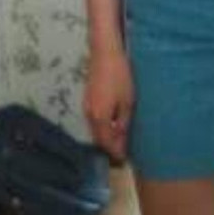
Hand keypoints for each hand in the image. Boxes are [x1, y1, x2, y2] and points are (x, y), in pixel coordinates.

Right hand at [84, 46, 133, 163]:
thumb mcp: (127, 102)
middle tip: (122, 154)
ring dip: (106, 137)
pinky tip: (113, 125)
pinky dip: (103, 127)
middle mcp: (90, 115)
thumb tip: (121, 140)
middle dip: (109, 147)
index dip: (115, 153)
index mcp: (100, 118)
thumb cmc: (120, 76)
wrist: (105, 53)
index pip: (106, 143)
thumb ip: (123, 123)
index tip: (124, 161)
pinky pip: (94, 120)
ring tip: (119, 141)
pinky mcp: (88, 99)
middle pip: (98, 138)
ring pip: (95, 129)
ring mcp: (87, 106)